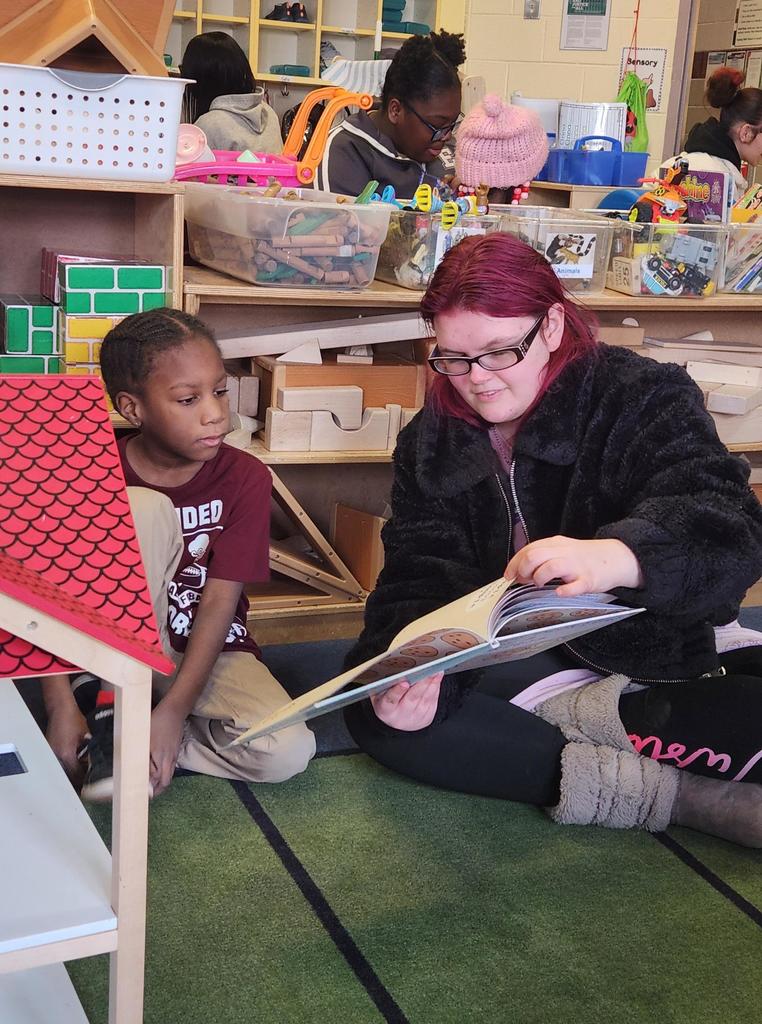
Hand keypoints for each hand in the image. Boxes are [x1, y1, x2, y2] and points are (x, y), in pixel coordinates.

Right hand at [46, 704, 88, 783]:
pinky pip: (60, 762)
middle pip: (68, 775)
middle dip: (78, 777)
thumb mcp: (87, 736)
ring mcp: (52, 754)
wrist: (60, 709)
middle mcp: (56, 757)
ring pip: (64, 769)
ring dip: (73, 771)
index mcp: (66, 755)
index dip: (85, 780)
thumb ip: (90, 750)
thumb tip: (96, 761)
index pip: (76, 775)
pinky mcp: (50, 750)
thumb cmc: (74, 720)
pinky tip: (76, 760)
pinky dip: (68, 763)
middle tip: (89, 779)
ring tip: (84, 770)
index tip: (92, 783)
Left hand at [149, 701, 185, 797]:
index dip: (150, 791)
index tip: (141, 796)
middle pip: (165, 782)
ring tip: (147, 783)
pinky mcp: (174, 750)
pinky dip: (162, 772)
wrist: (174, 710)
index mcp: (162, 759)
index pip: (158, 783)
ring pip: (168, 775)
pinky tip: (154, 768)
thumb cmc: (158, 723)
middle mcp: (170, 760)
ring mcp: (174, 755)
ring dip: (159, 781)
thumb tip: (139, 774)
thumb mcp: (146, 740)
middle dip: (156, 790)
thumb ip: (143, 759)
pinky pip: (169, 766)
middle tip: (144, 793)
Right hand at [370, 672, 442, 730]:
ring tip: (436, 671)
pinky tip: (437, 678)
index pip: (391, 700)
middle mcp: (400, 715)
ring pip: (425, 699)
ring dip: (432, 684)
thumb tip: (396, 668)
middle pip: (412, 698)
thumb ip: (385, 683)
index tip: (404, 683)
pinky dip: (436, 688)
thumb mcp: (380, 693)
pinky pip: (433, 701)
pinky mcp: (426, 717)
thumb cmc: (388, 701)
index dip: (397, 691)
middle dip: (421, 684)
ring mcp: (415, 718)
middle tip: (428, 670)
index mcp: (385, 709)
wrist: (396, 722)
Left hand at [505, 536, 643, 596]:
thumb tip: (519, 570)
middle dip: (523, 569)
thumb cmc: (585, 557)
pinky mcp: (589, 580)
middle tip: (524, 580)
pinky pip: (576, 585)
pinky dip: (565, 590)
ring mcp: (577, 566)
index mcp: (555, 544)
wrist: (616, 557)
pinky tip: (559, 592)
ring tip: (540, 584)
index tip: (509, 575)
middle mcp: (564, 552)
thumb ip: (542, 556)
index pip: (528, 549)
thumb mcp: (562, 549)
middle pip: (535, 555)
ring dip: (539, 577)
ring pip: (551, 567)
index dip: (515, 563)